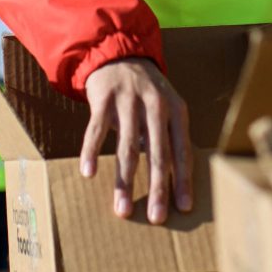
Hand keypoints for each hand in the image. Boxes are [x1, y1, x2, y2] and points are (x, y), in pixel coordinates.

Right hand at [80, 58, 192, 224]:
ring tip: (122, 208)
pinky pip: (96, 130)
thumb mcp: (167, 107)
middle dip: (157, 188)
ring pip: (127, 148)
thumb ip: (169, 138)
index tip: (184, 207)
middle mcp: (155, 106)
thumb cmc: (147, 91)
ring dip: (124, 181)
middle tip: (156, 217)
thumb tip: (170, 180)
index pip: (182, 151)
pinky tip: (88, 173)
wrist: (119, 53)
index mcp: (177, 110)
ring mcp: (128, 101)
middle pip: (158, 154)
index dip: (183, 179)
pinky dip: (91, 152)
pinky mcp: (104, 99)